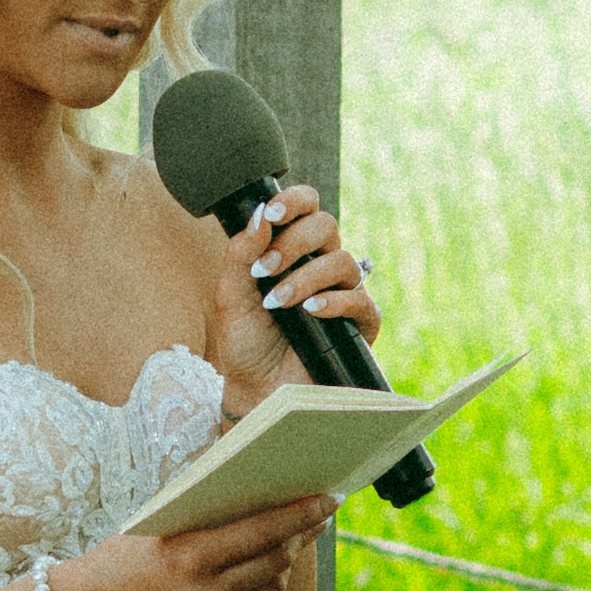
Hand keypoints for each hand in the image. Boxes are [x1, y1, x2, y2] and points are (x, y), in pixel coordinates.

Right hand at [53, 491, 336, 590]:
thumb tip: (256, 490)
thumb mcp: (158, 526)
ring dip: (286, 561)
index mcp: (191, 556)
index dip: (302, 514)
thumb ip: (205, 513)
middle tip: (320, 514)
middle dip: (303, 535)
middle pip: (276, 560)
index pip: (264, 531)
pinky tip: (264, 569)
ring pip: (272, 588)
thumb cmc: (119, 558)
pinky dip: (263, 586)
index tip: (329, 498)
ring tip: (294, 539)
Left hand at [206, 183, 379, 428]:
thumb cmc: (245, 343)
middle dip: (293, 242)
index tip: (271, 214)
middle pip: (326, 225)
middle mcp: (319, 265)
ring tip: (278, 303)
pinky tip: (310, 312)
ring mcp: (342, 292)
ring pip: (342, 260)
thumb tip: (258, 214)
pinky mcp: (360, 323)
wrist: (257, 390)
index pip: (305, 208)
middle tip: (264, 270)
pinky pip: (360, 300)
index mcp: (291, 250)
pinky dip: (334, 302)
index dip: (294, 201)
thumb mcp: (230, 297)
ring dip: (306, 278)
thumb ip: (240, 254)